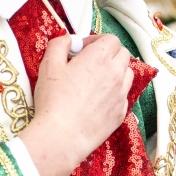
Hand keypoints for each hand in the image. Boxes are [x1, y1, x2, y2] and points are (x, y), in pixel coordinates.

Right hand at [18, 33, 132, 175]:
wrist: (62, 136)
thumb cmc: (53, 100)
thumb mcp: (48, 65)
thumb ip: (59, 44)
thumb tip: (69, 39)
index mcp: (99, 57)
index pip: (111, 39)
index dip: (97, 40)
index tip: (83, 49)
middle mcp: (115, 73)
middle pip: (122, 54)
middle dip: (108, 54)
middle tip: (90, 63)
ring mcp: (121, 94)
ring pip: (127, 74)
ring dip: (115, 72)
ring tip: (96, 81)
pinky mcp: (121, 112)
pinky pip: (123, 95)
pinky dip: (114, 92)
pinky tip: (97, 101)